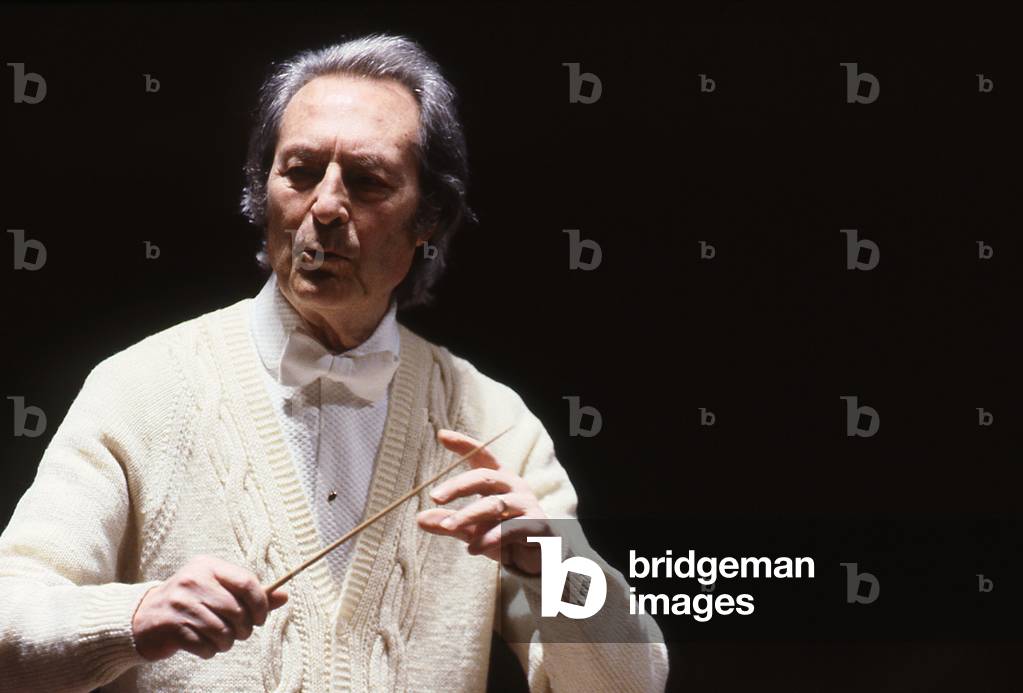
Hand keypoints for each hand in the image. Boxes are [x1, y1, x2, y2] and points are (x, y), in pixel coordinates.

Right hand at [131, 554, 288, 661]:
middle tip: (239, 633)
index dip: (261, 603)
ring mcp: (181, 603)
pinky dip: (210, 651)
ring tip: (221, 640)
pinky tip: (204, 646)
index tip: (261, 618)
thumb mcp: (217, 589)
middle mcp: (193, 580)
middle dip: (244, 628)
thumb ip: (250, 594)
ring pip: (223, 631)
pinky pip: (205, 646)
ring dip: (227, 642)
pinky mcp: (171, 626)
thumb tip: (285, 596)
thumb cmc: (191, 602)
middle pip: (237, 610)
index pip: (246, 582)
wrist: (142, 617)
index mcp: (208, 566)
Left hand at [416, 428, 553, 574]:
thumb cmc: (505, 537)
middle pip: (485, 477)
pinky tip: (472, 549)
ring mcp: (527, 505)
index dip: (464, 445)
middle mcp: (514, 487)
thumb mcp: (473, 529)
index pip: (482, 457)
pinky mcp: (538, 526)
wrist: (540, 560)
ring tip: (447, 526)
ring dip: (468, 515)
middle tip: (435, 496)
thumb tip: (419, 518)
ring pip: (494, 505)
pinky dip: (489, 539)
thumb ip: (449, 522)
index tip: (442, 435)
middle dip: (458, 486)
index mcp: (500, 480)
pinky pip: (510, 530)